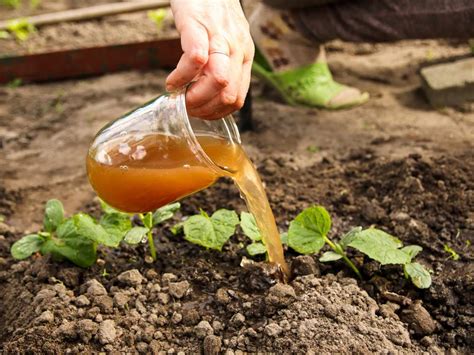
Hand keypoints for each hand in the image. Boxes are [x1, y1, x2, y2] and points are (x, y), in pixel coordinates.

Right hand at [167, 0, 253, 118]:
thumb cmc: (212, 9)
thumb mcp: (227, 40)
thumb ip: (224, 65)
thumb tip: (210, 94)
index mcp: (244, 55)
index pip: (237, 98)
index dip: (216, 112)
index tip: (198, 112)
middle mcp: (237, 48)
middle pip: (228, 94)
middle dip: (204, 108)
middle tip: (185, 106)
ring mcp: (219, 36)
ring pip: (218, 81)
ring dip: (194, 97)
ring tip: (178, 95)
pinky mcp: (197, 25)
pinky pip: (196, 59)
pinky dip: (181, 77)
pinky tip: (172, 81)